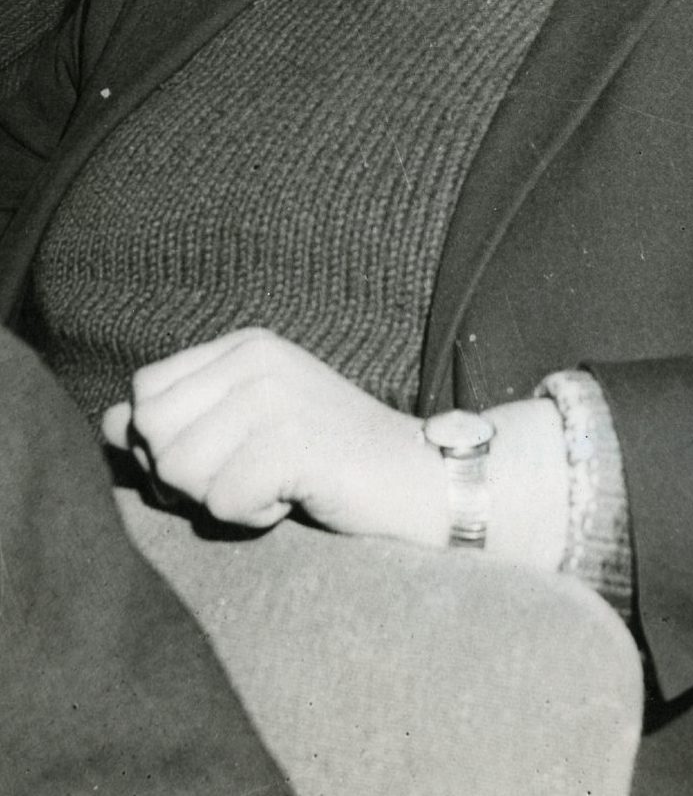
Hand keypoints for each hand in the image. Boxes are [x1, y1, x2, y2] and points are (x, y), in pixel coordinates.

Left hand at [102, 328, 449, 545]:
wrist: (418, 477)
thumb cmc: (328, 462)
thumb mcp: (245, 431)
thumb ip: (179, 425)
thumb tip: (105, 423)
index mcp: (245, 346)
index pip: (145, 392)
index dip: (165, 442)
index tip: (226, 456)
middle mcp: (257, 359)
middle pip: (150, 432)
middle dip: (184, 476)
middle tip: (247, 477)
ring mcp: (275, 395)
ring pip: (178, 471)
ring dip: (220, 500)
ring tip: (275, 484)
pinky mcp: (292, 441)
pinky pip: (220, 503)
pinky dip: (253, 517)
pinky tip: (295, 498)